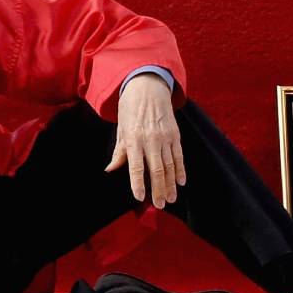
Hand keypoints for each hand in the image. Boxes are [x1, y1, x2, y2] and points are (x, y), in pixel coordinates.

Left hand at [105, 74, 185, 207]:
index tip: (140, 197)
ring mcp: (165, 137)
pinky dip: (181, 170)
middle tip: (160, 205)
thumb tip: (111, 169)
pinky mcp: (175, 134)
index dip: (138, 183)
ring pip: (170, 165)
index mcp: (133, 139)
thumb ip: (119, 152)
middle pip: (156, 170)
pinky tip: (181, 182)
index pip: (136, 167)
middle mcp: (150, 139)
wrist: (147, 87)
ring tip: (171, 198)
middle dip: (159, 189)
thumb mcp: (121, 128)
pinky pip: (179, 156)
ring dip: (171, 184)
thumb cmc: (130, 109)